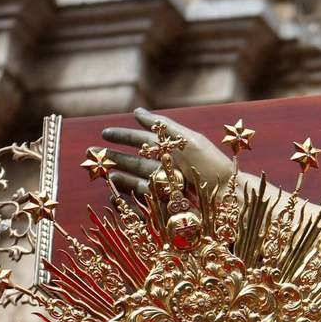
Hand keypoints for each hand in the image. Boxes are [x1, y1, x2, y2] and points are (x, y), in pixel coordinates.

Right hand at [98, 108, 235, 196]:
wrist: (229, 195)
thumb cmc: (211, 165)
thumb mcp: (187, 139)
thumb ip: (162, 125)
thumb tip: (136, 111)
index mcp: (170, 153)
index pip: (141, 142)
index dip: (123, 137)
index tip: (104, 133)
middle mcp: (166, 172)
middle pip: (133, 164)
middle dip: (112, 158)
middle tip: (91, 154)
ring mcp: (165, 191)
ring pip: (135, 184)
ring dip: (117, 179)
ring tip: (104, 173)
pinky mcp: (166, 210)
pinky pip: (142, 207)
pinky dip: (127, 203)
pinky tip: (114, 197)